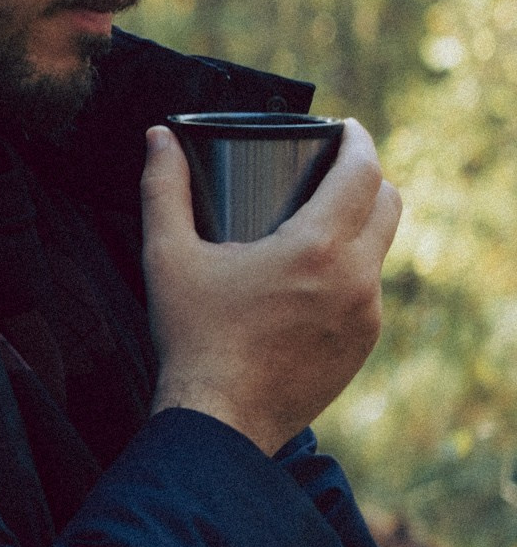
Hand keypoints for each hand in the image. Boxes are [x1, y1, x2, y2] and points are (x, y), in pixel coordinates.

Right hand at [141, 118, 400, 455]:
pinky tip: (312, 276)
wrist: (220, 418)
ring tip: (318, 222)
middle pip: (390, 204)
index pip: (363, 174)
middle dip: (369, 177)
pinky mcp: (363, 344)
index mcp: (315, 248)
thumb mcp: (166, 255)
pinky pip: (368, 290)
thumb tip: (157, 136)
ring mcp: (366, 315)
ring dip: (359, 225)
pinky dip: (350, 269)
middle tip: (333, 168)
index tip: (345, 128)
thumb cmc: (192, 335)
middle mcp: (355, 278)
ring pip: (380, 250)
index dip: (359, 141)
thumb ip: (162, 189)